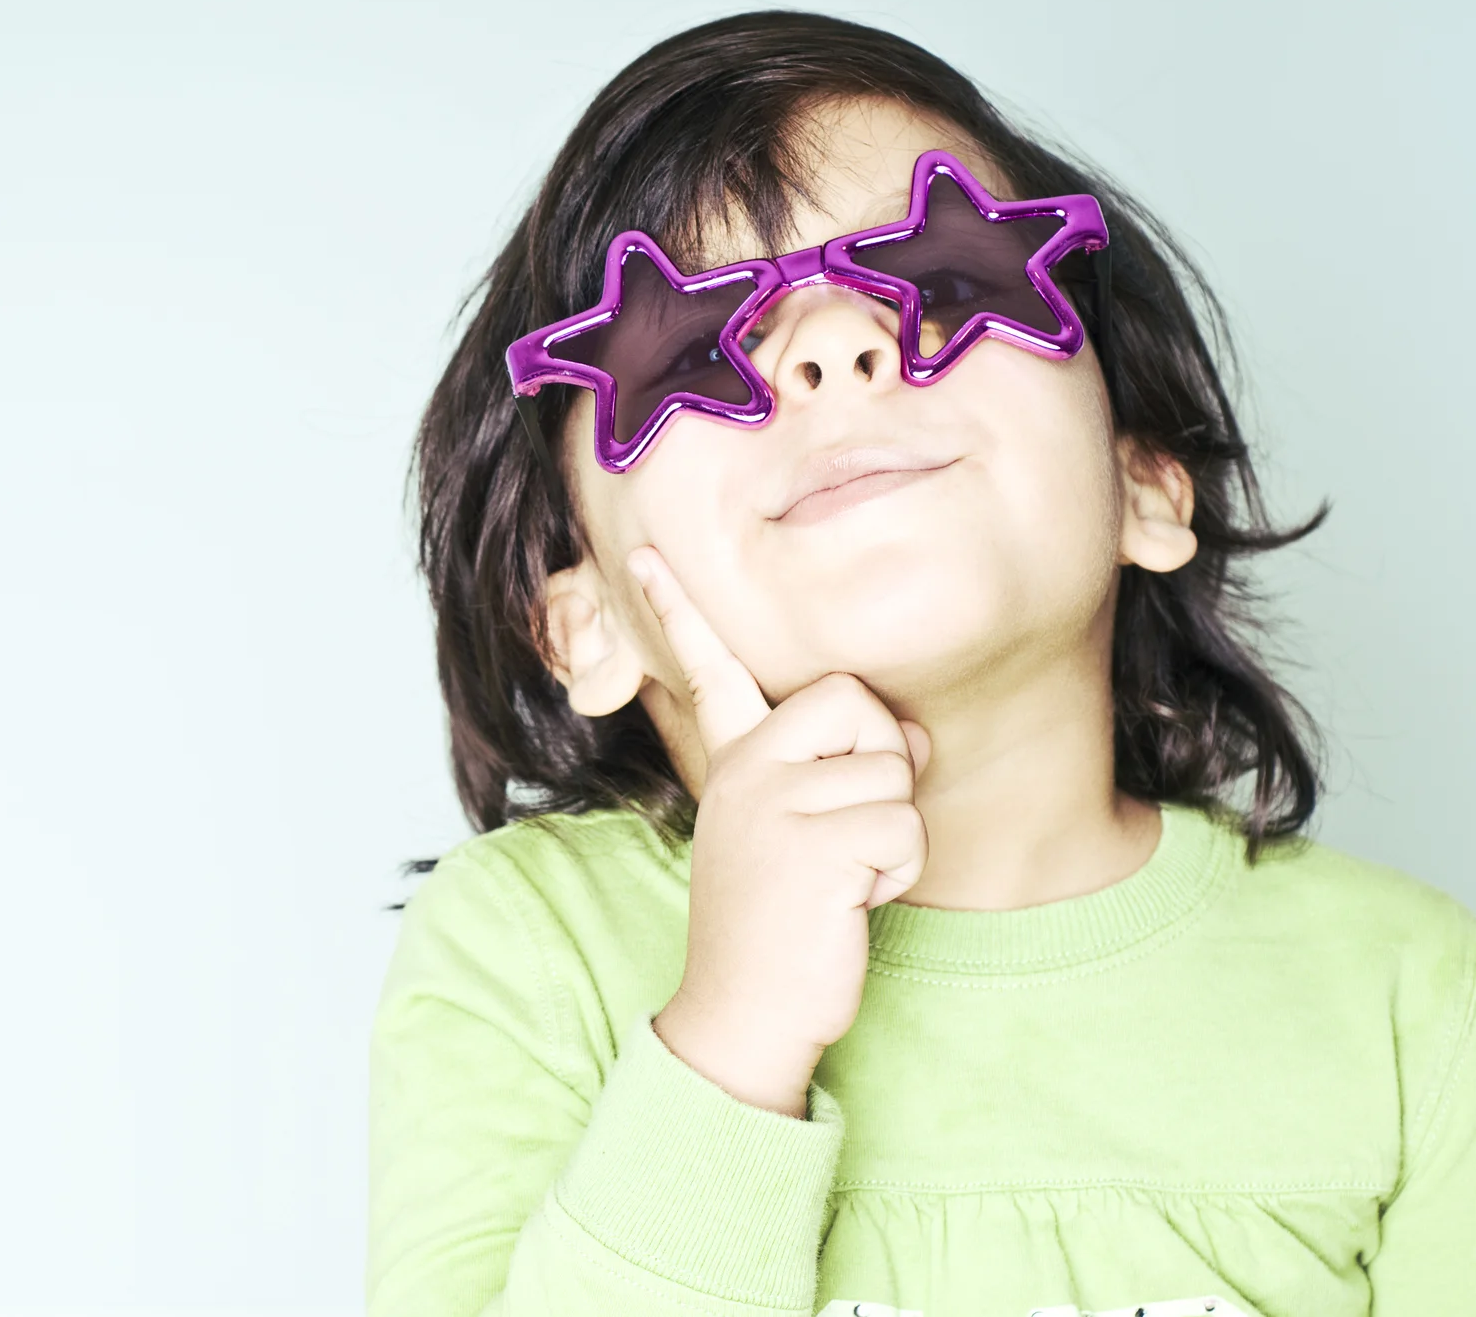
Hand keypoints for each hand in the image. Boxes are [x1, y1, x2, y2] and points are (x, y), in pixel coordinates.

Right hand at [629, 544, 930, 1117]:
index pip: (707, 671)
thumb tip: (916, 738)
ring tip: (842, 878)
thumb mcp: (791, 835)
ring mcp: (773, 807)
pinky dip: (898, 872)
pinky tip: (848, 903)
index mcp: (732, 763)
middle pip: (857, 701)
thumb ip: (835, 775)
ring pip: (895, 773)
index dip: (679, 610)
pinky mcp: (813, 848)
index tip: (649, 554)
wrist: (744, 1012)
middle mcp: (743, 773)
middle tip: (849, 827)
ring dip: (894, 835)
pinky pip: (904, 828)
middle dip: (884, 760)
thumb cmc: (779, 924)